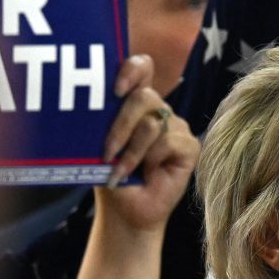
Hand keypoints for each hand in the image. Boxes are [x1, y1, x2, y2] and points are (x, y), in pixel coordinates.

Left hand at [99, 55, 200, 231]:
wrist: (126, 211)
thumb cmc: (110, 176)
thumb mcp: (99, 144)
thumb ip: (102, 122)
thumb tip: (89, 105)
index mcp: (135, 103)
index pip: (141, 68)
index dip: (132, 70)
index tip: (116, 90)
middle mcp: (158, 110)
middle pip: (144, 96)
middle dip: (121, 124)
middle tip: (107, 151)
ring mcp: (175, 126)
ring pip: (152, 124)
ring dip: (131, 152)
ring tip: (121, 171)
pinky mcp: (189, 145)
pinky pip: (168, 141)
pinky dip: (150, 160)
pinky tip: (146, 175)